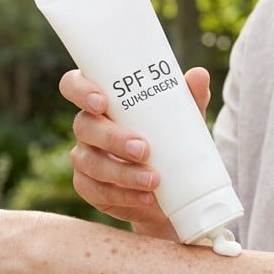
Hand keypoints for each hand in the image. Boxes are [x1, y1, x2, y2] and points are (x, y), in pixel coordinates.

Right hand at [58, 67, 211, 235]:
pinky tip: (145, 197)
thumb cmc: (171, 141)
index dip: (80, 90)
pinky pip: (96, 191)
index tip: (103, 102)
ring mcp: (85, 158)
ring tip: (153, 180)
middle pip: (84, 126)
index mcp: (101, 100)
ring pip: (90, 162)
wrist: (173, 191)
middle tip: (143, 149)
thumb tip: (199, 75)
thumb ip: (189, 97)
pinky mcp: (88, 188)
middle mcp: (88, 126)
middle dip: (112, 138)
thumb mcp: (184, 119)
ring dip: (121, 172)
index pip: (74, 85)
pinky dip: (123, 196)